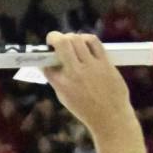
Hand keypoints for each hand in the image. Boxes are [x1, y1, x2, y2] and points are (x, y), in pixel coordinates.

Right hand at [43, 32, 145, 152]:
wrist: (110, 116)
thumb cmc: (86, 109)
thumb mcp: (65, 98)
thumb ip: (58, 80)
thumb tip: (53, 65)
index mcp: (61, 84)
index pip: (46, 63)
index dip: (43, 56)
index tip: (44, 54)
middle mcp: (74, 73)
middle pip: (62, 44)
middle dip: (55, 37)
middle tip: (54, 40)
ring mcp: (91, 66)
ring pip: (77, 39)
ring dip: (70, 36)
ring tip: (69, 40)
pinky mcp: (104, 62)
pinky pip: (94, 42)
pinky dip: (86, 38)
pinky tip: (84, 40)